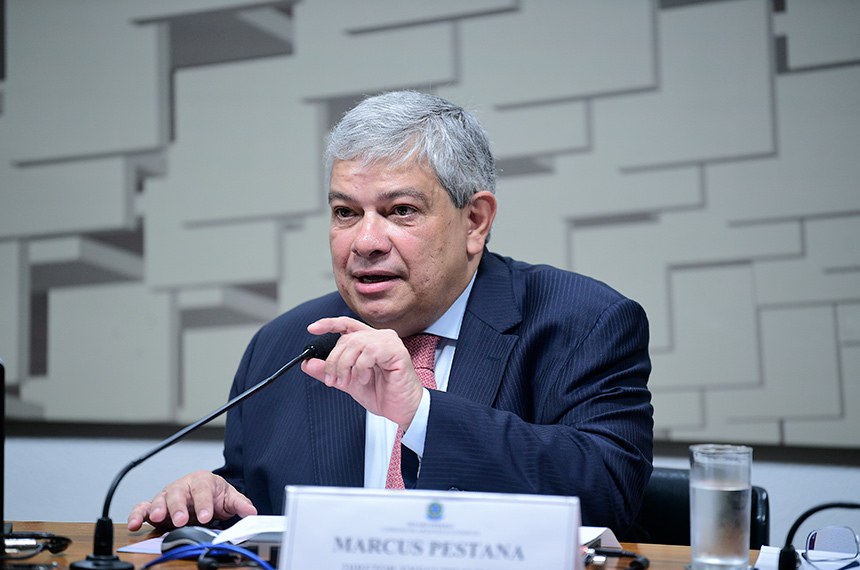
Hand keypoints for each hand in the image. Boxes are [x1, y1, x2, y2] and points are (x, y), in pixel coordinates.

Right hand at [127, 470, 256, 530]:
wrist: (203, 492)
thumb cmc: (213, 493)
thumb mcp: (228, 497)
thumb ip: (239, 504)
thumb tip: (251, 512)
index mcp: (202, 481)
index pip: (202, 490)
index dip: (204, 503)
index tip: (206, 516)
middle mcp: (182, 486)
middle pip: (178, 493)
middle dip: (179, 507)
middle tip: (181, 520)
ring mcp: (167, 496)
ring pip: (160, 499)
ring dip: (157, 509)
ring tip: (157, 518)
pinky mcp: (155, 506)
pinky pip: (143, 508)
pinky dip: (137, 514)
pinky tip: (134, 524)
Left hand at [301, 317, 423, 428]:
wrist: (403, 409)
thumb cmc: (382, 394)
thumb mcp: (348, 382)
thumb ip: (329, 372)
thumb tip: (308, 363)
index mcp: (369, 341)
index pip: (347, 325)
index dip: (328, 324)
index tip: (312, 328)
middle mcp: (380, 337)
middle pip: (346, 339)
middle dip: (334, 361)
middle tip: (332, 380)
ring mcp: (390, 342)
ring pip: (356, 344)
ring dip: (345, 366)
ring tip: (349, 381)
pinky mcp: (397, 351)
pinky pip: (369, 352)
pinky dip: (362, 368)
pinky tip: (366, 379)